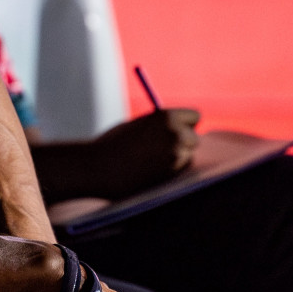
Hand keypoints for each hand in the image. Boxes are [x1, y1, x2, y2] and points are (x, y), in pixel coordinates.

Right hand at [85, 108, 199, 199]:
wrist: (97, 167)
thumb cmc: (111, 144)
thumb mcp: (136, 126)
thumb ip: (158, 126)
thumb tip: (178, 130)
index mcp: (166, 116)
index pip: (194, 116)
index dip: (186, 124)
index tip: (178, 129)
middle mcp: (176, 134)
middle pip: (194, 138)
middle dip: (184, 143)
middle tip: (167, 149)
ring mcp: (176, 156)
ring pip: (187, 157)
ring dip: (176, 160)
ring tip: (149, 162)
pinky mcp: (172, 175)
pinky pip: (178, 171)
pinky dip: (169, 172)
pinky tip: (148, 172)